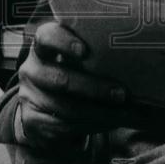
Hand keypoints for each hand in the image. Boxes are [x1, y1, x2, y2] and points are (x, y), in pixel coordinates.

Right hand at [15, 22, 127, 150]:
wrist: (43, 111)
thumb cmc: (69, 76)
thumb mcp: (74, 61)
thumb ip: (92, 56)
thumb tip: (135, 57)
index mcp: (42, 47)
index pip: (46, 36)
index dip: (63, 42)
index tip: (84, 51)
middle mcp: (31, 70)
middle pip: (60, 79)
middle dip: (94, 88)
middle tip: (121, 94)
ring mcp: (29, 97)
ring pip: (67, 107)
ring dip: (101, 112)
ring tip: (125, 113)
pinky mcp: (33, 122)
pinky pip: (66, 126)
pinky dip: (94, 126)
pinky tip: (112, 123)